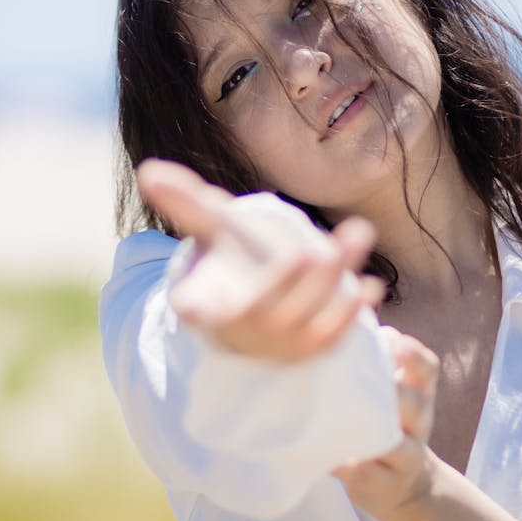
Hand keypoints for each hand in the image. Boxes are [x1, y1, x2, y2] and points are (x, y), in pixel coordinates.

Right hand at [136, 159, 384, 361]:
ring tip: (356, 238)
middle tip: (310, 255)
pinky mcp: (311, 350)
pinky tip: (372, 286)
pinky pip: (333, 338)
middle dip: (287, 285)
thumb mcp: (211, 229)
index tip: (193, 309)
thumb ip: (185, 202)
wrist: (263, 298)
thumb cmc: (231, 260)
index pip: (195, 311)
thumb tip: (148, 170)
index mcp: (205, 305)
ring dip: (332, 286)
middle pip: (263, 313)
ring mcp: (277, 345)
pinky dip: (352, 315)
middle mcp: (239, 332)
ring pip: (305, 322)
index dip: (196, 310)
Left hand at [334, 332, 439, 513]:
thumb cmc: (381, 425)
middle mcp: (418, 423)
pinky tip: (333, 462)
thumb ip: (366, 368)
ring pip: (402, 445)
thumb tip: (322, 331)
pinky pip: (369, 475)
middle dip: (397, 394)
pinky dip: (351, 468)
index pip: (426, 369)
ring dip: (378, 436)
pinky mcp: (385, 486)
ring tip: (349, 426)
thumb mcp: (384, 396)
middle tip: (377, 385)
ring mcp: (407, 457)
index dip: (413, 354)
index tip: (392, 341)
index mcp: (416, 393)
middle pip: (416, 404)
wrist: (399, 486)